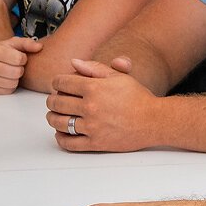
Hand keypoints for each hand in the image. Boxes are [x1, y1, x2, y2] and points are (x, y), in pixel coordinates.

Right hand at [0, 36, 42, 94]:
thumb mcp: (11, 43)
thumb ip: (27, 43)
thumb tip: (39, 47)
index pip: (19, 58)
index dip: (23, 58)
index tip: (18, 57)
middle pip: (17, 72)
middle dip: (19, 69)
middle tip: (14, 66)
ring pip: (13, 83)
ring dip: (15, 79)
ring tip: (9, 72)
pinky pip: (7, 91)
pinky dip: (9, 86)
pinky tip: (4, 79)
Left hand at [46, 58, 160, 151]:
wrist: (153, 120)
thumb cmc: (137, 97)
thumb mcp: (117, 76)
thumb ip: (94, 68)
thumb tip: (73, 63)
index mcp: (93, 88)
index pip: (61, 83)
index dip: (57, 82)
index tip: (59, 84)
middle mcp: (90, 107)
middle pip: (56, 103)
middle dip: (52, 100)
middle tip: (54, 100)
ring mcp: (92, 127)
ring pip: (58, 123)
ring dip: (52, 118)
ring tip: (54, 116)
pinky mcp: (95, 143)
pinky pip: (69, 143)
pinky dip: (60, 138)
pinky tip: (61, 133)